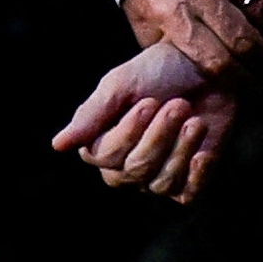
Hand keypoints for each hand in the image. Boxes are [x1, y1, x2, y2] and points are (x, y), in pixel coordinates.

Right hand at [52, 44, 240, 203]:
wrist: (204, 68)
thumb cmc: (157, 72)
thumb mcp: (119, 85)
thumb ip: (91, 115)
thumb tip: (58, 145)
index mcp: (101, 145)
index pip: (107, 155)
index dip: (130, 131)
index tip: (150, 101)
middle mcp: (124, 167)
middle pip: (135, 170)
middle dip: (160, 135)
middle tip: (178, 104)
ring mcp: (155, 178)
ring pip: (161, 182)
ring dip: (181, 147)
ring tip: (194, 119)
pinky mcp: (187, 181)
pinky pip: (186, 193)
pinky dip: (196, 173)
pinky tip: (203, 152)